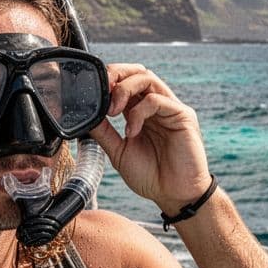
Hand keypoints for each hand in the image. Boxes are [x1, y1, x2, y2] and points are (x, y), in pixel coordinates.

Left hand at [88, 64, 210, 213]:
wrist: (174, 196)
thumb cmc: (150, 175)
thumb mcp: (118, 152)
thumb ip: (103, 132)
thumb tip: (84, 116)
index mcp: (140, 111)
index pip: (125, 81)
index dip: (108, 79)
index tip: (90, 91)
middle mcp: (156, 104)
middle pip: (137, 71)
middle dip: (116, 74)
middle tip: (101, 89)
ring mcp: (170, 108)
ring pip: (147, 78)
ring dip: (124, 89)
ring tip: (112, 111)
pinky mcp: (183, 115)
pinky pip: (157, 100)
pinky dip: (139, 112)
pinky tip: (132, 132)